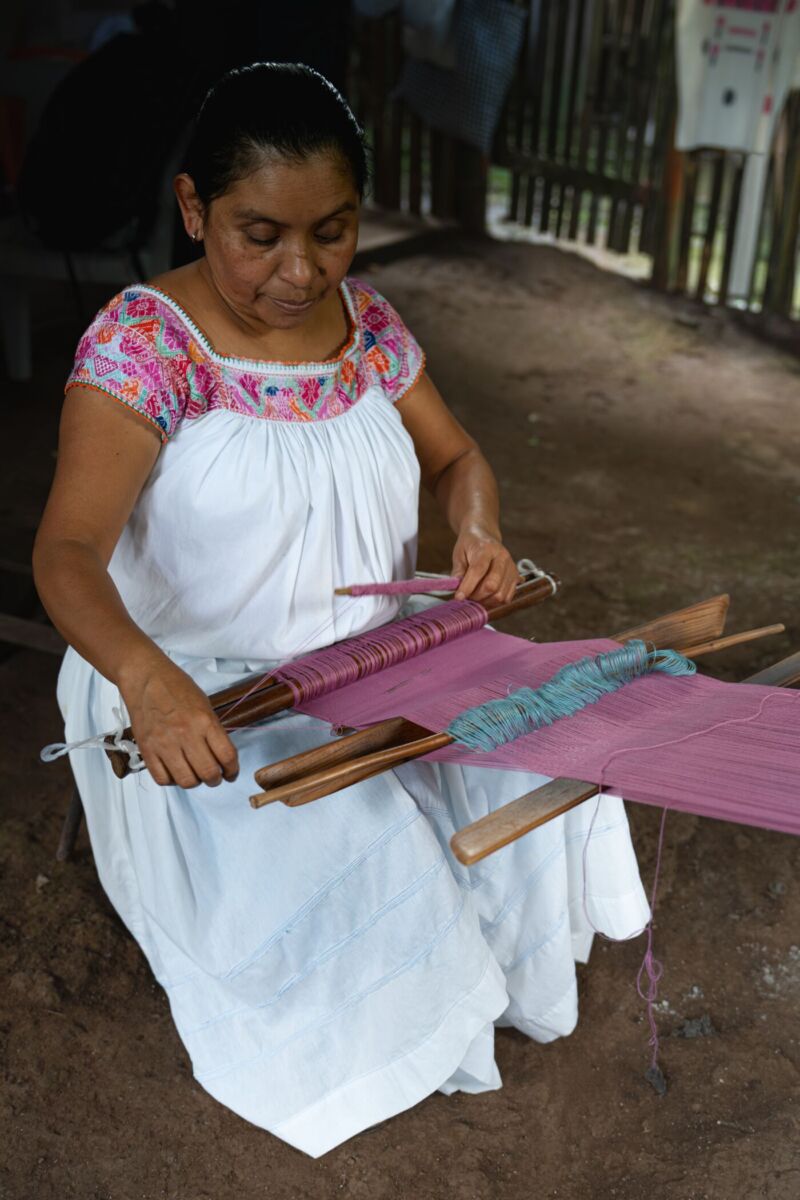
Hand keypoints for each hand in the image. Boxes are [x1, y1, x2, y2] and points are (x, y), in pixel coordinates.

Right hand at [118, 653, 238, 788]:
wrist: (145, 677)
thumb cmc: (176, 687)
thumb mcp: (204, 704)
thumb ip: (213, 730)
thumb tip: (220, 756)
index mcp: (205, 721)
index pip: (227, 756)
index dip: (233, 770)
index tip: (231, 773)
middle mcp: (186, 734)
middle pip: (208, 773)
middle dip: (216, 780)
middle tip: (215, 777)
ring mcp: (165, 744)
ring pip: (186, 781)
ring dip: (195, 782)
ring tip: (195, 775)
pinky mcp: (147, 749)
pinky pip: (162, 778)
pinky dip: (172, 780)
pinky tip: (175, 771)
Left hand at [452, 528, 517, 605]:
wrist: (485, 537)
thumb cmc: (470, 545)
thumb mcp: (459, 553)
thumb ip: (458, 571)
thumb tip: (455, 588)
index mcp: (487, 548)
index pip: (478, 570)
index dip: (468, 586)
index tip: (458, 597)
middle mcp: (503, 557)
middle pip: (492, 585)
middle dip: (477, 596)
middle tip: (466, 596)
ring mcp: (511, 568)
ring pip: (500, 595)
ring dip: (485, 601)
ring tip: (475, 596)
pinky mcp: (516, 578)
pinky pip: (507, 598)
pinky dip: (494, 602)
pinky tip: (485, 596)